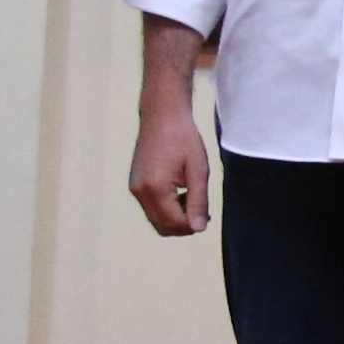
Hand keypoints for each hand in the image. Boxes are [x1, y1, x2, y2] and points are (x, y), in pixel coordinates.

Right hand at [130, 91, 210, 237]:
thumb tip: (199, 228)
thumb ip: (198, 201)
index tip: (208, 217)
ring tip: (193, 199)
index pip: (174, 223)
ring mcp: (135, 188)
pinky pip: (151, 207)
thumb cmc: (184, 138)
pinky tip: (180, 193)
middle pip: (162, 226)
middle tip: (203, 212)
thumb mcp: (198, 170)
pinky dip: (166, 208)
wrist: (162, 115)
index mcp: (155, 188)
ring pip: (156, 219)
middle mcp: (140, 191)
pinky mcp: (135, 184)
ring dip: (175, 217)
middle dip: (183, 225)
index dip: (192, 226)